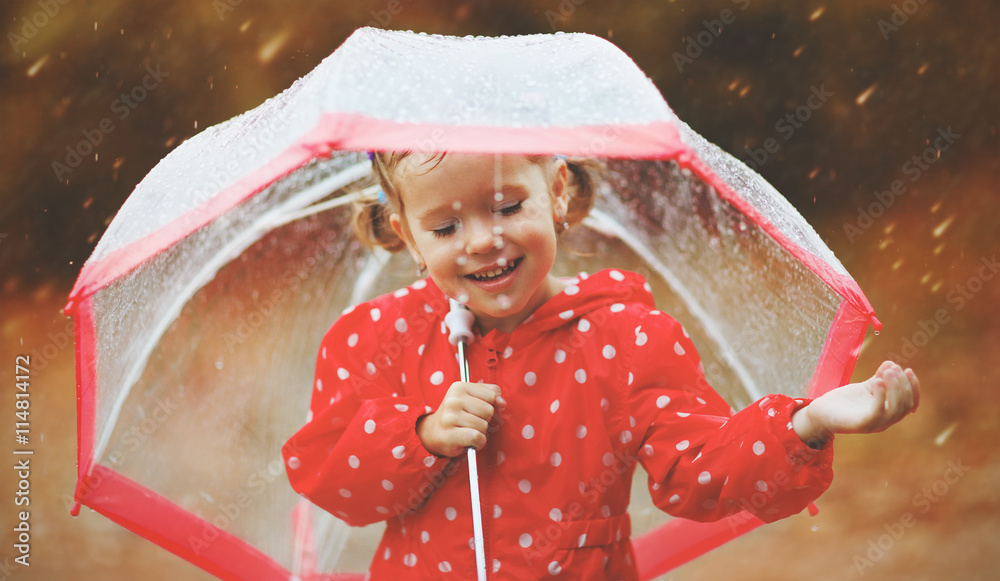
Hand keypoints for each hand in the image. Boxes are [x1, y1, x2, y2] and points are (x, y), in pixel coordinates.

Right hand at [416, 382, 504, 456]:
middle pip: (489, 410)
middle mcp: (453, 400)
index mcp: (459, 387)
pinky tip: (470, 441)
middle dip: (485, 420)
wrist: (433, 433)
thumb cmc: (457, 415)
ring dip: (480, 432)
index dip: (490, 405)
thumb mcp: (471, 398)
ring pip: (484, 425)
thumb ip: (490, 394)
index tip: (477, 410)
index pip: (492, 394)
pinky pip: (477, 437)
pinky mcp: (450, 434)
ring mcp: (450, 417)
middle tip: (471, 422)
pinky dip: (478, 443)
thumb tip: (502, 402)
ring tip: (468, 431)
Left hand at [793, 361, 919, 443]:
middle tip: (894, 368)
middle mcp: (885, 421)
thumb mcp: (865, 387)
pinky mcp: (861, 424)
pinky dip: (880, 395)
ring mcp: (874, 425)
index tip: (908, 370)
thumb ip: (879, 377)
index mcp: (888, 412)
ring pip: (895, 410)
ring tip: (887, 372)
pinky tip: (877, 381)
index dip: (913, 387)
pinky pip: (877, 412)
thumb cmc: (845, 401)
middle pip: (905, 405)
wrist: (822, 412)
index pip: (911, 403)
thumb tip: (891, 364)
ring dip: (895, 388)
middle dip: (903, 384)